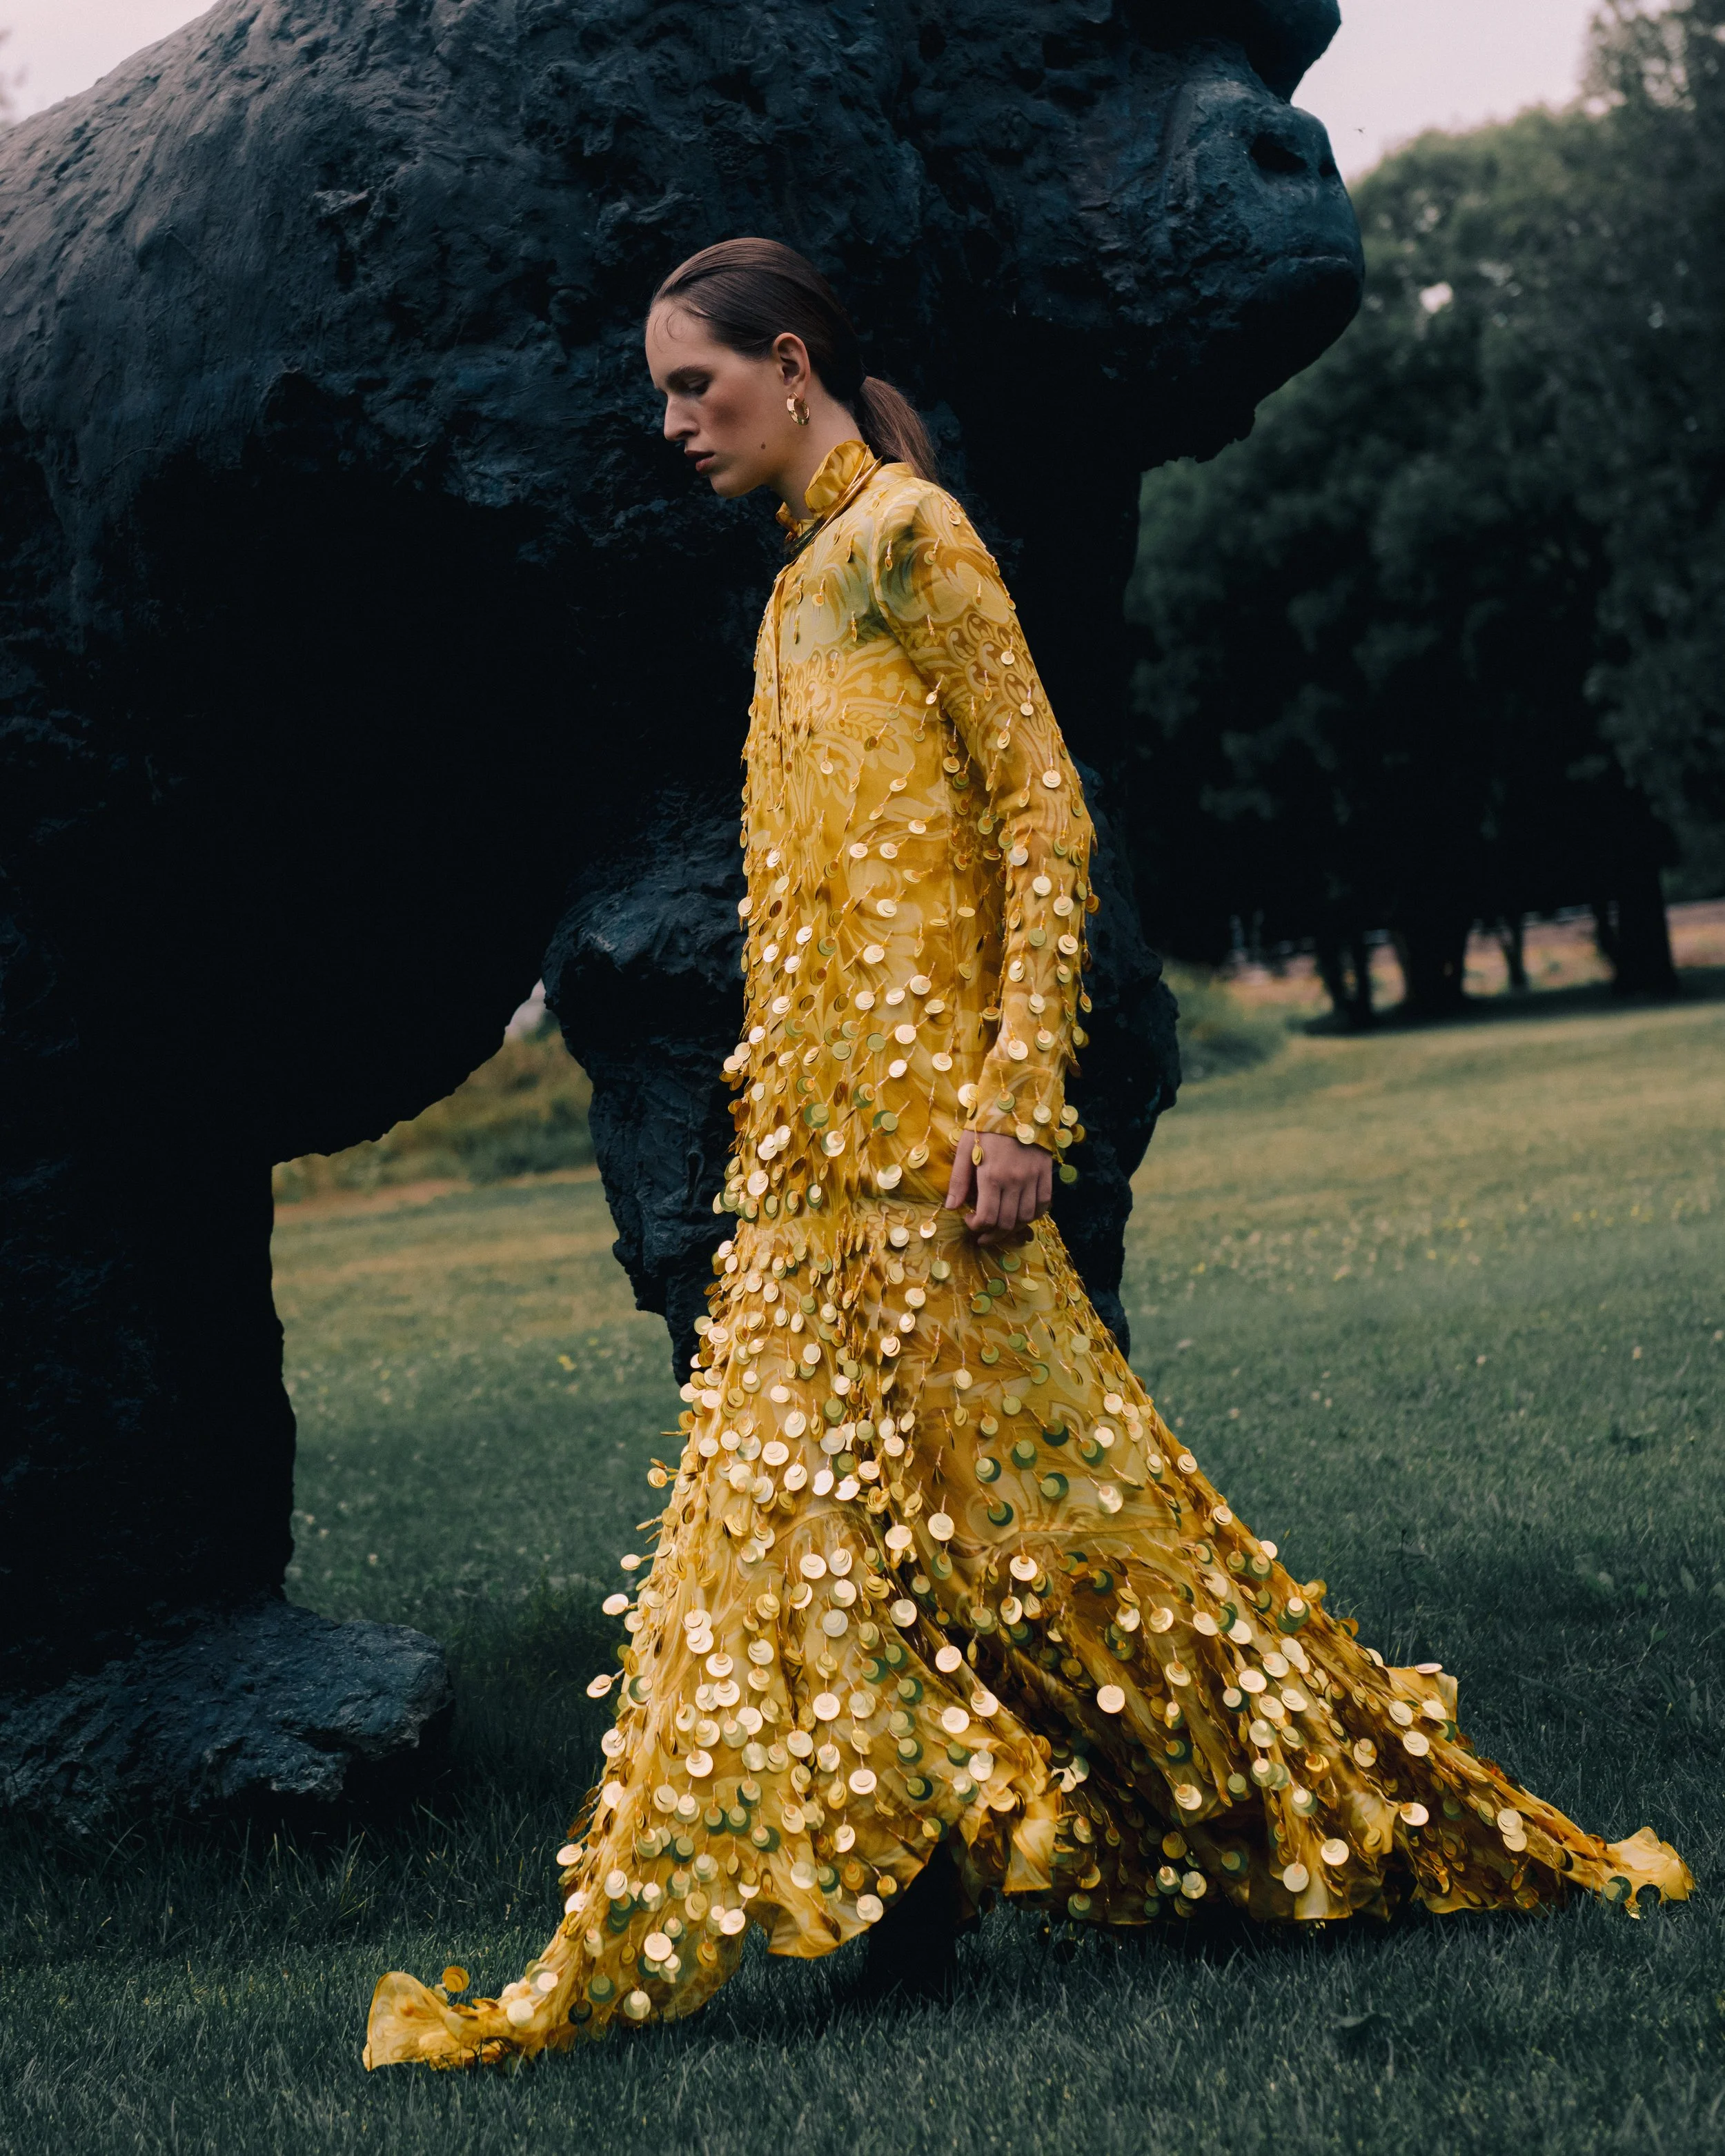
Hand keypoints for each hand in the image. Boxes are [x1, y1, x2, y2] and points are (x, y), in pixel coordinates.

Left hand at [944, 1130, 1052, 1244]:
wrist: (1017, 1104)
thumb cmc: (986, 1125)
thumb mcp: (965, 1147)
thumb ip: (958, 1180)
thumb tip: (951, 1207)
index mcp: (992, 1175)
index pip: (987, 1217)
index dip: (977, 1227)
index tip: (969, 1220)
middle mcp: (1015, 1181)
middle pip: (1006, 1222)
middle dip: (992, 1234)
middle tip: (982, 1233)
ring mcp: (1033, 1178)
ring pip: (1026, 1217)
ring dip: (1012, 1227)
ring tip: (1001, 1226)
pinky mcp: (1046, 1173)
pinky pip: (1044, 1204)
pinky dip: (1033, 1215)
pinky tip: (1021, 1214)